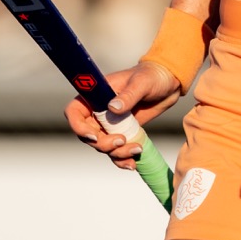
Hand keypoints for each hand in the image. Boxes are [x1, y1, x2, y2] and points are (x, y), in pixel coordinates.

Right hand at [64, 60, 180, 170]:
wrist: (167, 84)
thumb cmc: (151, 76)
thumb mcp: (142, 83)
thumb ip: (128, 95)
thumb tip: (113, 107)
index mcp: (96, 94)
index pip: (74, 112)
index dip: (77, 126)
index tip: (94, 135)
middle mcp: (98, 111)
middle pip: (87, 135)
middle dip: (103, 143)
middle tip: (122, 141)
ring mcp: (109, 124)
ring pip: (102, 146)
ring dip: (116, 153)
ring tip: (136, 149)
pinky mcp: (121, 133)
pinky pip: (115, 151)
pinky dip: (122, 159)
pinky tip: (133, 163)